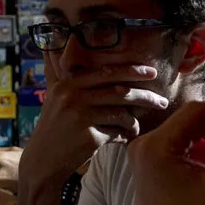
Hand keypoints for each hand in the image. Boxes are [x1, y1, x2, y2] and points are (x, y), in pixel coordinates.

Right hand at [19, 65, 172, 193]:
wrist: (42, 161)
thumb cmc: (54, 128)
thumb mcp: (54, 97)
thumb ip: (61, 73)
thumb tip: (62, 43)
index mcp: (67, 84)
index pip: (106, 72)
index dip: (132, 71)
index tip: (150, 72)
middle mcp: (72, 97)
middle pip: (120, 91)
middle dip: (145, 95)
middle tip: (162, 101)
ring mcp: (80, 117)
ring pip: (121, 114)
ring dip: (134, 121)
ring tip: (136, 127)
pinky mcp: (88, 137)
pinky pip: (117, 132)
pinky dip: (124, 135)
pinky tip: (124, 138)